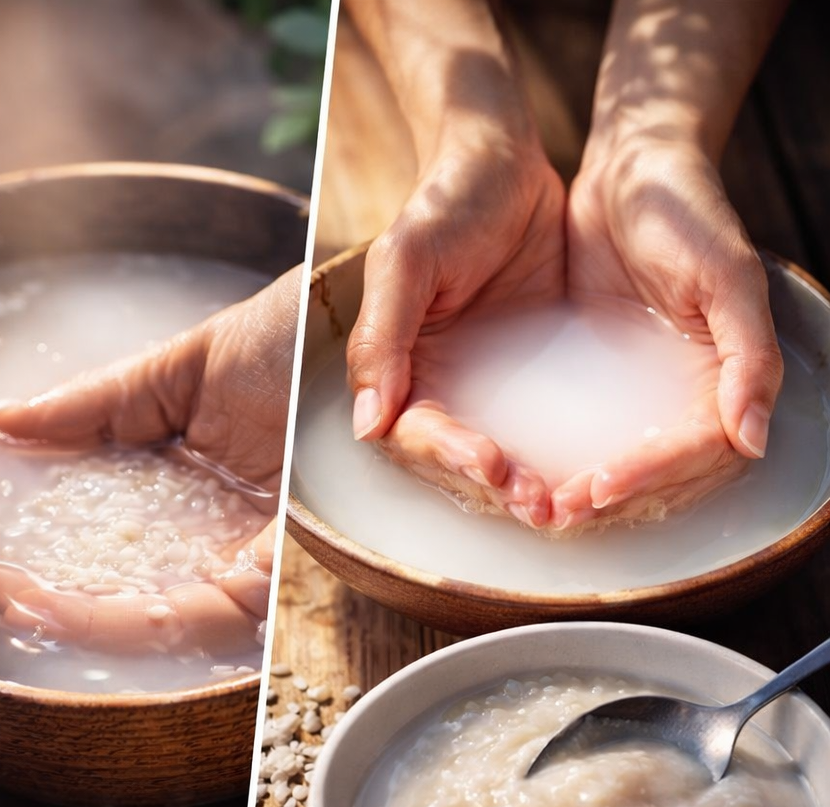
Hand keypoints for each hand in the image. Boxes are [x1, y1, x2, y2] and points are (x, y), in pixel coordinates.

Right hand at [0, 270, 300, 655]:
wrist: (365, 307)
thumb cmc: (290, 338)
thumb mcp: (175, 373)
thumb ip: (94, 408)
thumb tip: (6, 423)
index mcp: (203, 509)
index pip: (122, 568)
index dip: (53, 581)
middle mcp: (233, 545)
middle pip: (137, 609)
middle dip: (55, 613)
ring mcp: (262, 558)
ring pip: (165, 623)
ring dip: (83, 622)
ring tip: (12, 605)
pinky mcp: (290, 560)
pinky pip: (211, 608)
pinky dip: (138, 616)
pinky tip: (71, 606)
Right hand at [350, 126, 566, 526]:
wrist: (504, 160)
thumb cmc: (447, 202)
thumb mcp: (407, 262)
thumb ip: (382, 340)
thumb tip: (366, 423)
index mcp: (395, 364)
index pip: (410, 433)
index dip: (446, 457)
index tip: (490, 466)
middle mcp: (430, 382)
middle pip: (451, 456)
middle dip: (492, 485)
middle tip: (539, 502)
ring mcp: (478, 382)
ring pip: (493, 453)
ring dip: (523, 483)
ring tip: (561, 502)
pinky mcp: (523, 374)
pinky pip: (533, 427)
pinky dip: (553, 454)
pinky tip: (584, 470)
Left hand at [556, 138, 780, 528]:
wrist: (631, 169)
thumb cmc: (689, 213)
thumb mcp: (727, 276)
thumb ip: (749, 356)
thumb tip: (751, 441)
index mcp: (722, 376)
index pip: (694, 449)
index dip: (653, 474)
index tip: (602, 487)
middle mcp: (680, 390)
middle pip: (651, 466)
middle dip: (607, 493)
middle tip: (557, 510)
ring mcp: (634, 384)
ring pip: (611, 453)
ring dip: (576, 484)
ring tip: (534, 502)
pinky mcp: (590, 371)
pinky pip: (575, 423)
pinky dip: (551, 448)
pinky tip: (515, 464)